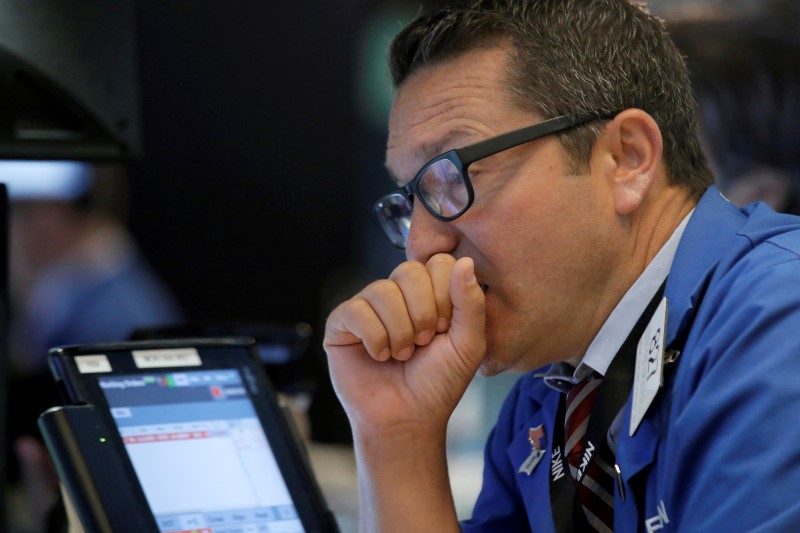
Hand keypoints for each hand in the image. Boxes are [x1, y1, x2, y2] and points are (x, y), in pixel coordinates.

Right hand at [324, 254, 485, 437]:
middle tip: (424, 342)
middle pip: (409, 271)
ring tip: (402, 355)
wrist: (408, 418)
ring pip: (383, 291)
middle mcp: (396, 294)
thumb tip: (465, 262)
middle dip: (423, 313)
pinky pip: (356, 310)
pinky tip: (380, 356)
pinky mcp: (341, 323)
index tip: (445, 328)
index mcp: (428, 292)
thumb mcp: (468, 344)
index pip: (438, 262)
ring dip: (400, 332)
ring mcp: (367, 306)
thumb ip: (471, 302)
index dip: (445, 295)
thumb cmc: (438, 383)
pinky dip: (375, 338)